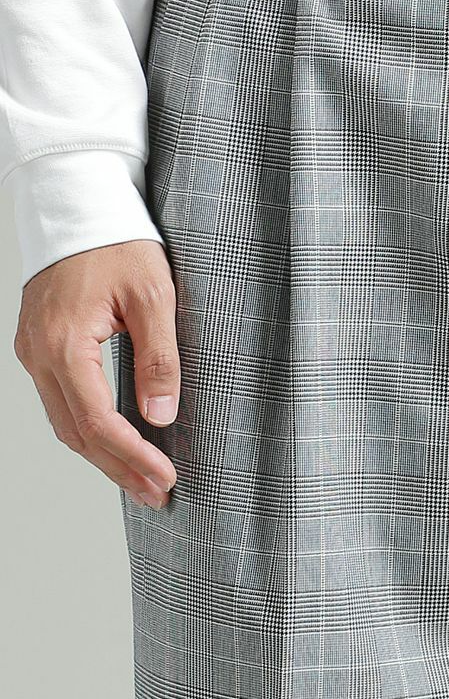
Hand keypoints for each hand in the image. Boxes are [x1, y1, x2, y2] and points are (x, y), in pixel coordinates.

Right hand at [13, 241, 179, 507]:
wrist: (79, 205)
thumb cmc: (118, 242)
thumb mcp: (154, 294)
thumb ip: (158, 355)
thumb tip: (161, 413)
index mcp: (64, 344)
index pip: (97, 421)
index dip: (132, 457)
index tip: (165, 478)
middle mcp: (39, 355)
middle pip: (77, 433)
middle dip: (119, 468)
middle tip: (158, 493)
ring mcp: (34, 352)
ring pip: (65, 422)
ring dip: (104, 455)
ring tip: (144, 479)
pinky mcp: (40, 346)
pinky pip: (61, 401)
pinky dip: (89, 428)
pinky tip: (117, 440)